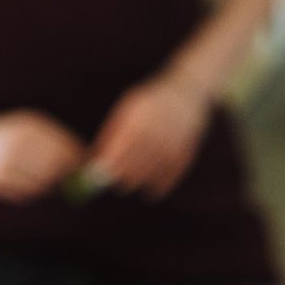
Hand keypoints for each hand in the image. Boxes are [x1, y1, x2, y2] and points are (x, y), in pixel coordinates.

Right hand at [0, 110, 86, 202]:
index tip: (84, 165)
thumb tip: (88, 160)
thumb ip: (59, 139)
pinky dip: (35, 191)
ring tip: (50, 178)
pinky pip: (26, 194)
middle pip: (54, 168)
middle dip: (66, 175)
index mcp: (27, 128)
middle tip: (69, 176)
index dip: (78, 160)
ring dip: (52, 185)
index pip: (63, 149)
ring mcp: (1, 165)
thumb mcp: (32, 126)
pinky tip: (31, 182)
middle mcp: (13, 145)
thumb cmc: (10, 134)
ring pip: (42, 184)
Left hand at [89, 73, 211, 199]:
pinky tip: (151, 191)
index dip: (108, 165)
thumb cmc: (150, 103)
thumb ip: (113, 132)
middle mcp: (157, 129)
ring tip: (130, 184)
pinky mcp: (187, 151)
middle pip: (135, 162)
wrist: (188, 93)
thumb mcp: (129, 108)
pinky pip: (172, 174)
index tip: (99, 175)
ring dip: (139, 182)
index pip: (119, 149)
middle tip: (114, 183)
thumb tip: (96, 160)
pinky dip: (161, 186)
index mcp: (138, 117)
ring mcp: (174, 141)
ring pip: (153, 171)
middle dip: (122, 176)